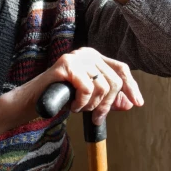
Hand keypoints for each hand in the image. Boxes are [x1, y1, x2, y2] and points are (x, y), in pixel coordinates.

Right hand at [16, 47, 144, 125]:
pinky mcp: (66, 65)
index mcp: (95, 58)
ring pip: (101, 86)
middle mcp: (88, 53)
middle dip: (107, 104)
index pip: (121, 69)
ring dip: (91, 105)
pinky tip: (72, 104)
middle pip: (114, 81)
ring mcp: (77, 57)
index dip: (132, 87)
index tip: (138, 103)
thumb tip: (130, 103)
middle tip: (96, 117)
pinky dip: (81, 103)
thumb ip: (107, 99)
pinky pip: (87, 88)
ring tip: (78, 107)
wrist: (32, 101)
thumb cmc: (60, 98)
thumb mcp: (89, 99)